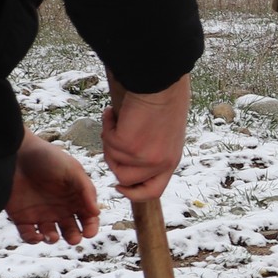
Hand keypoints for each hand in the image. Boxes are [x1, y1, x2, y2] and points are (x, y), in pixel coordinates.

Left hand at [5, 131, 100, 244]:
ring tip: (52, 236)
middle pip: (71, 230)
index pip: (88, 218)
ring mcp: (41, 214)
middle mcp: (60, 208)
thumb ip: (86, 189)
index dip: (90, 227)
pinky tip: (37, 236)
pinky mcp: (22, 217)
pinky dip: (33, 240)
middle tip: (73, 238)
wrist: (15, 152)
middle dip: (74, 237)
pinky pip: (29, 235)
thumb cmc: (47, 158)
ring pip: (51, 235)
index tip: (88, 233)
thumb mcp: (72, 169)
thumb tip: (96, 212)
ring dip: (53, 240)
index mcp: (75, 198)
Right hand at [102, 74, 189, 201]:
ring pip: (112, 159)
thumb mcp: (165, 134)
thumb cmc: (165, 100)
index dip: (134, 193)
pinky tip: (114, 112)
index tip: (120, 186)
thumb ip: (152, 150)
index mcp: (171, 161)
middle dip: (113, 158)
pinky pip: (107, 140)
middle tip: (114, 136)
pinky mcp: (127, 145)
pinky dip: (107, 124)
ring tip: (119, 119)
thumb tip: (128, 159)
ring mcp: (143, 157)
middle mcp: (159, 163)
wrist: (162, 84)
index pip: (153, 191)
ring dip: (110, 139)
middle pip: (125, 178)